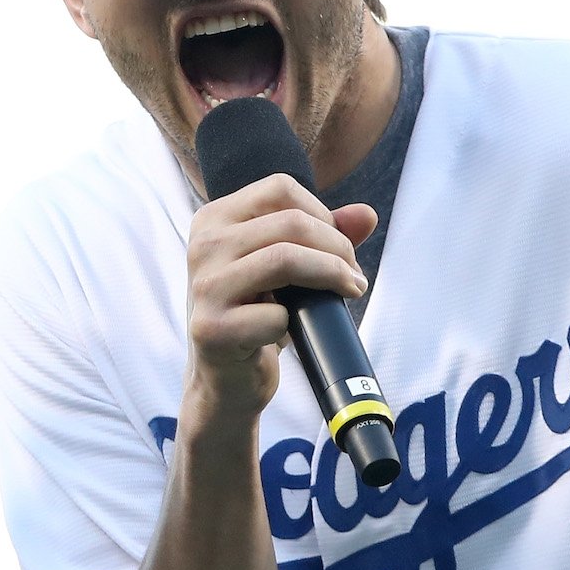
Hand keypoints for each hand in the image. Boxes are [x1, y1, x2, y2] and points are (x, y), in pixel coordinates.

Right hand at [184, 172, 376, 421]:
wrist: (224, 380)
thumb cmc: (255, 317)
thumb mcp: (286, 269)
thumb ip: (323, 236)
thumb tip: (366, 215)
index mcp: (213, 220)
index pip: (280, 189)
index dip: (322, 214)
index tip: (338, 246)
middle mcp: (202, 246)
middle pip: (290, 222)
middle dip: (337, 248)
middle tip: (353, 278)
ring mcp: (204, 287)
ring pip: (285, 259)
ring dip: (330, 276)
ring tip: (349, 292)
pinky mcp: (211, 329)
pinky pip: (275, 315)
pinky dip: (294, 323)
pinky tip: (292, 331)